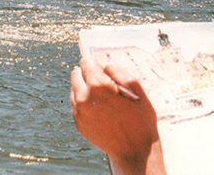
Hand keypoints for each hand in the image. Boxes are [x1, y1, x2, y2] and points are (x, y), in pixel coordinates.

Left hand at [70, 57, 164, 172]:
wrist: (135, 151)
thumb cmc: (139, 119)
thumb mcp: (136, 87)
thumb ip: (118, 70)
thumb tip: (104, 64)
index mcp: (98, 86)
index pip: (86, 62)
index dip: (96, 64)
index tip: (104, 70)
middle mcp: (84, 98)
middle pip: (76, 74)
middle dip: (87, 75)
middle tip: (104, 84)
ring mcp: (79, 112)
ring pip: (74, 89)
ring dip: (84, 88)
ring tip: (103, 98)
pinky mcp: (78, 124)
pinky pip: (75, 104)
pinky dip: (84, 102)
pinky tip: (99, 109)